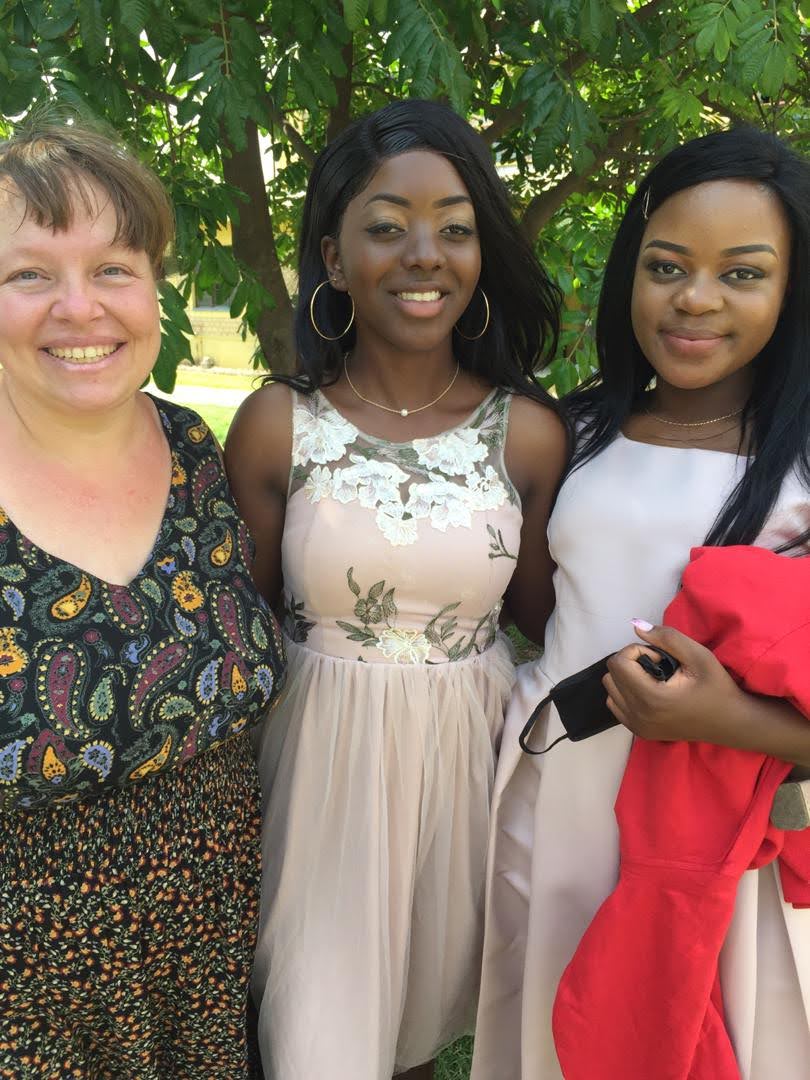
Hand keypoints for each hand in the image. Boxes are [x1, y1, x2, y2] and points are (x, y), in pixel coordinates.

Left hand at [604, 621, 748, 744]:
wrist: (731, 722)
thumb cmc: (717, 687)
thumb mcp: (699, 655)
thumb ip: (667, 637)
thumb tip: (636, 625)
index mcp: (651, 699)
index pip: (618, 663)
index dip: (637, 651)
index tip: (661, 658)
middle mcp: (639, 716)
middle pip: (611, 675)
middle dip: (632, 662)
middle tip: (659, 666)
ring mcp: (637, 727)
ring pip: (610, 689)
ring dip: (627, 677)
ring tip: (655, 679)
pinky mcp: (639, 732)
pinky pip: (615, 704)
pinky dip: (626, 692)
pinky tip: (649, 691)